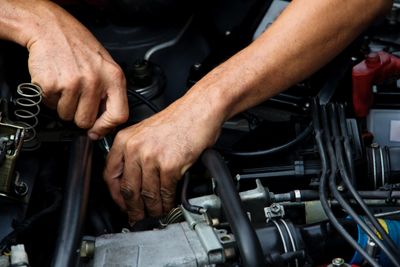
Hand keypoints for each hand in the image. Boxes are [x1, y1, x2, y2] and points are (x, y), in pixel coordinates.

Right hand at [26, 1, 127, 137]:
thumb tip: (105, 123)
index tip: (97, 131)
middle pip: (86, 121)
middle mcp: (95, 80)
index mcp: (114, 77)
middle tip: (77, 97)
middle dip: (79, 114)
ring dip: (63, 105)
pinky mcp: (51, 84)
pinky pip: (50, 105)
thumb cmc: (79, 47)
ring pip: (67, 115)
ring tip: (67, 85)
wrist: (51, 29)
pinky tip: (56, 81)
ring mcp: (73, 83)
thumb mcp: (105, 67)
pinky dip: (50, 97)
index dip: (106, 128)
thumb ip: (110, 93)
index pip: (119, 115)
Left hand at [103, 96, 220, 222]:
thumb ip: (135, 151)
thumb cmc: (178, 119)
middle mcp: (135, 148)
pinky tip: (168, 205)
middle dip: (133, 209)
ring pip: (147, 194)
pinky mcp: (169, 164)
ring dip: (152, 209)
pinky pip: (165, 191)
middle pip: (128, 188)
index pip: (110, 174)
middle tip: (137, 218)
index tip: (122, 204)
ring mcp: (151, 157)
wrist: (199, 109)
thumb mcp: (146, 131)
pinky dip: (167, 203)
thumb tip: (134, 178)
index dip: (115, 195)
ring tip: (155, 216)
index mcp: (125, 139)